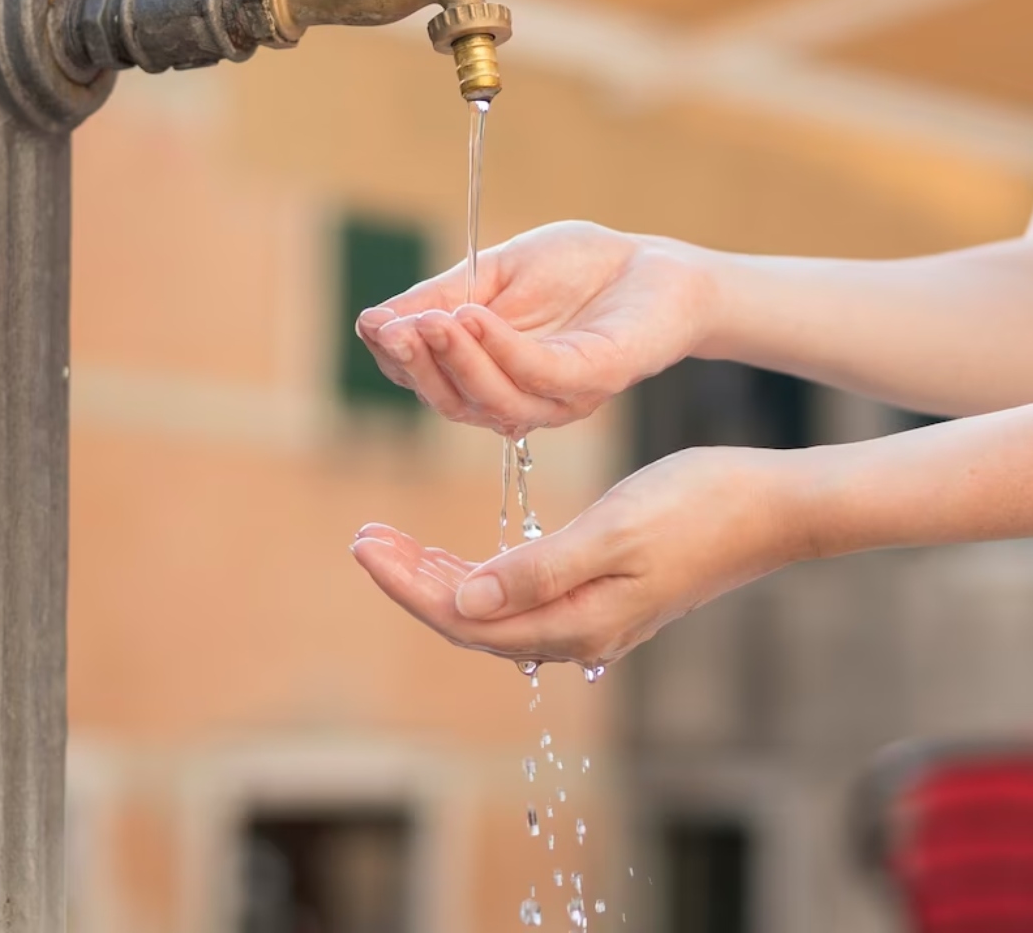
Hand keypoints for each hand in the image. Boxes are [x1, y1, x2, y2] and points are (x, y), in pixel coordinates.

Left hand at [350, 446, 801, 666]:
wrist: (771, 506)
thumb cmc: (699, 506)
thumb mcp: (614, 531)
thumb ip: (538, 571)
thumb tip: (464, 600)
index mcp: (575, 620)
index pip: (465, 616)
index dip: (408, 584)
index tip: (364, 544)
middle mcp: (578, 631)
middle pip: (471, 619)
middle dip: (412, 580)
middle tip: (364, 538)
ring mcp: (592, 616)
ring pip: (492, 609)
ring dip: (440, 577)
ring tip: (394, 543)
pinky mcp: (603, 595)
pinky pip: (521, 596)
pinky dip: (480, 575)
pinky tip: (461, 556)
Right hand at [355, 221, 713, 434]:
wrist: (654, 261)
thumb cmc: (577, 269)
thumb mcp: (493, 274)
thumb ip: (441, 298)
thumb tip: (373, 322)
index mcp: (489, 376)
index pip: (429, 380)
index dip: (397, 357)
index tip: (373, 323)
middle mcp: (519, 398)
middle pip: (453, 402)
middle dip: (417, 367)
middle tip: (391, 330)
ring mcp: (558, 397)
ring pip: (492, 400)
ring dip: (454, 361)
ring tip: (429, 321)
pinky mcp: (594, 379)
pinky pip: (538, 376)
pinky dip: (500, 349)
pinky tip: (474, 317)